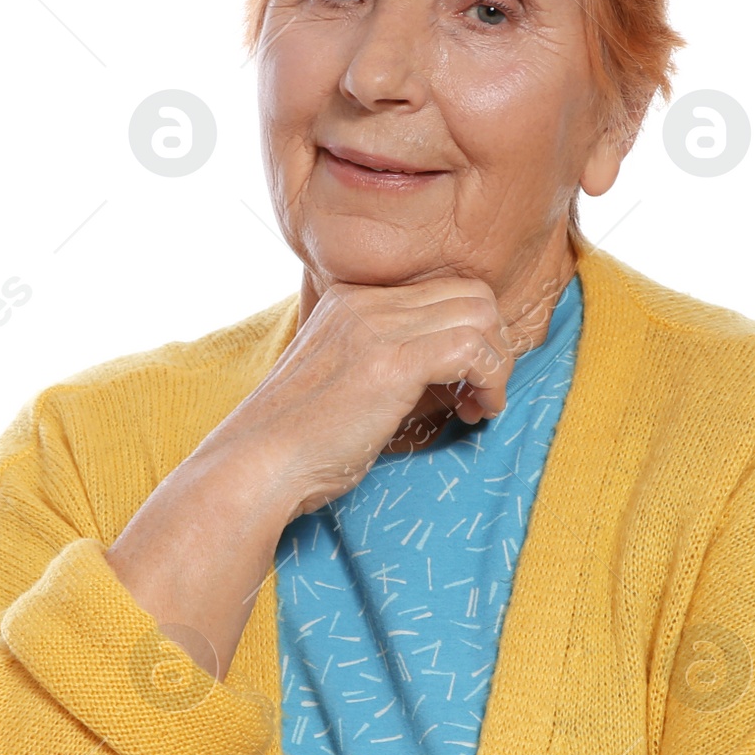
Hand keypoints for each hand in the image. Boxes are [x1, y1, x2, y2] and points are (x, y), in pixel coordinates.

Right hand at [220, 274, 520, 519]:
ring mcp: (376, 326)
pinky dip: (490, 380)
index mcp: (352, 299)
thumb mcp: (345, 381)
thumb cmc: (300, 443)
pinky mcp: (391, 361)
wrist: (257, 465)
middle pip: (472, 293)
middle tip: (479, 394)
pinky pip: (473, 348)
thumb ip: (386, 361)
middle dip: (493, 344)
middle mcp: (365, 300)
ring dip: (496, 365)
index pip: (445, 289)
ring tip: (477, 406)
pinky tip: (474, 413)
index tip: (465, 383)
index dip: (471, 333)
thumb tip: (450, 373)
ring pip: (481, 314)